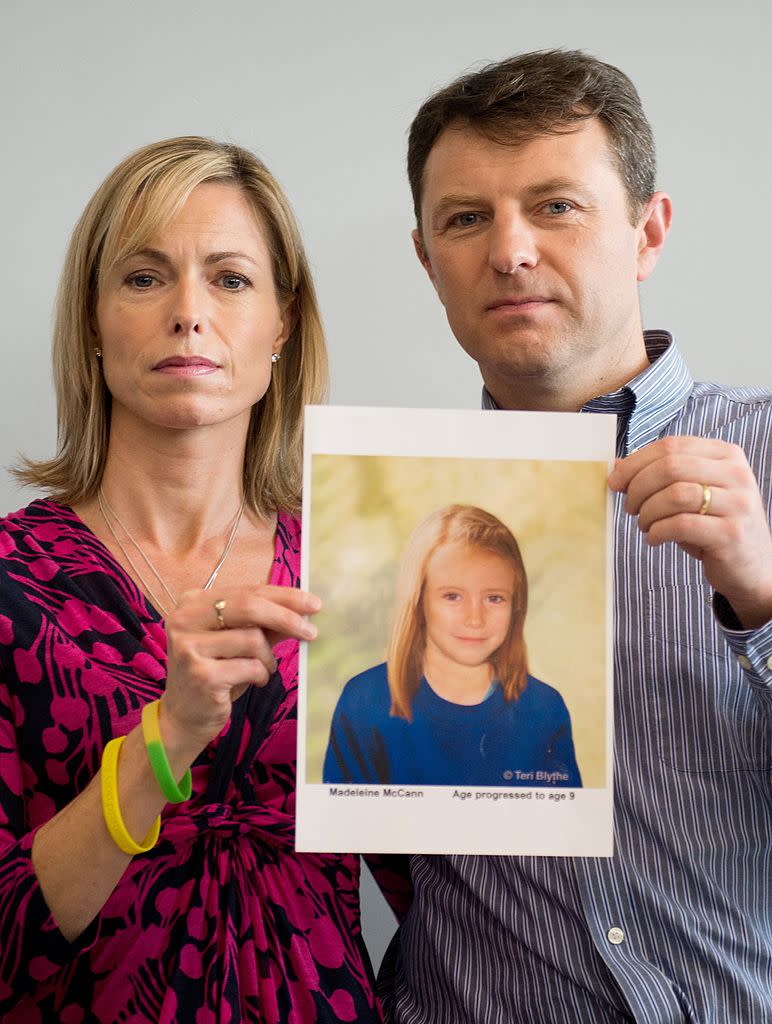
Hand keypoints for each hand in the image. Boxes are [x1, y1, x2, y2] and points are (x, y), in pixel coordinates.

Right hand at [160, 584, 320, 756]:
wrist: (184, 716)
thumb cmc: (215, 673)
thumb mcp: (238, 642)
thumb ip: (264, 623)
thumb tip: (302, 609)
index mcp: (193, 602)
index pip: (247, 591)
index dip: (283, 595)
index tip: (312, 603)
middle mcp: (184, 619)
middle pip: (250, 607)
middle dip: (286, 618)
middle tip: (311, 631)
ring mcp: (189, 647)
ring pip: (253, 639)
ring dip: (268, 658)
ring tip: (262, 669)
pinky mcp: (201, 674)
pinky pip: (251, 667)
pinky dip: (261, 675)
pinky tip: (252, 681)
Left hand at [608, 436, 771, 628]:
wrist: (752, 567)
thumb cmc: (714, 526)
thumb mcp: (692, 493)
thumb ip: (661, 475)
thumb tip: (618, 467)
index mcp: (726, 455)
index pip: (671, 446)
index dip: (635, 463)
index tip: (616, 481)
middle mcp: (736, 474)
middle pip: (670, 467)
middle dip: (639, 488)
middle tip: (630, 507)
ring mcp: (737, 504)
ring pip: (675, 495)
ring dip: (647, 512)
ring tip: (644, 524)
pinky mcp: (731, 534)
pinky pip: (681, 525)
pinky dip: (657, 531)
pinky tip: (654, 538)